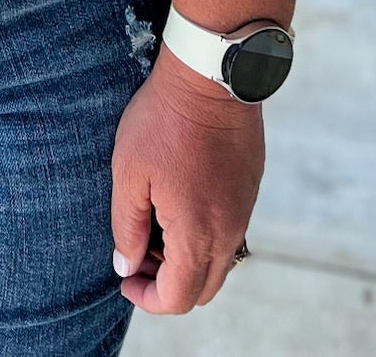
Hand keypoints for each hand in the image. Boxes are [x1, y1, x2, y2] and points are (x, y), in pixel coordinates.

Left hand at [110, 43, 263, 313]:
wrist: (210, 76)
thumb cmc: (163, 121)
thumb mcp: (129, 172)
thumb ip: (126, 227)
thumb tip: (126, 266)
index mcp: (197, 235)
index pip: (177, 298)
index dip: (147, 298)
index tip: (125, 278)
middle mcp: (228, 232)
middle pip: (203, 289)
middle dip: (168, 285)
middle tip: (137, 255)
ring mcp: (244, 210)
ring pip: (219, 262)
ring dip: (187, 261)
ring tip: (154, 227)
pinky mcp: (249, 189)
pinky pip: (230, 232)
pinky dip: (204, 236)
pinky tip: (178, 203)